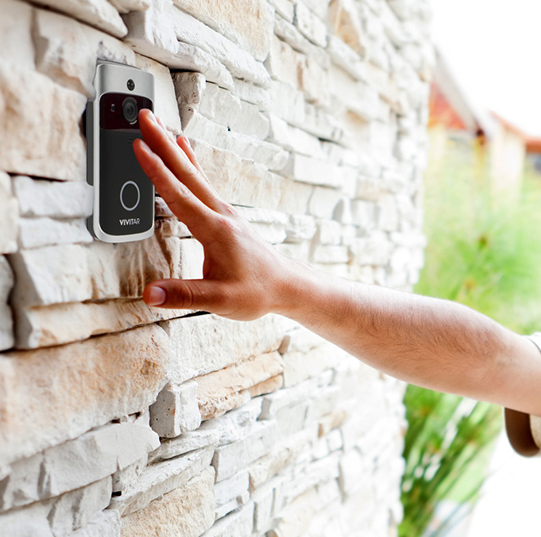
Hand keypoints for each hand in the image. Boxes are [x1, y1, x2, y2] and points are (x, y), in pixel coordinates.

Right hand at [133, 109, 295, 320]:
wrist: (286, 286)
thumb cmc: (258, 292)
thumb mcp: (220, 300)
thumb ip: (184, 296)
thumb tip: (150, 294)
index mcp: (215, 229)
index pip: (179, 195)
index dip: (157, 170)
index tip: (139, 146)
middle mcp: (221, 214)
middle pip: (187, 173)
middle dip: (164, 143)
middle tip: (146, 117)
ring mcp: (225, 212)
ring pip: (195, 174)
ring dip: (175, 148)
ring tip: (161, 126)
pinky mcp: (226, 215)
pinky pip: (203, 182)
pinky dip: (190, 163)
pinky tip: (186, 151)